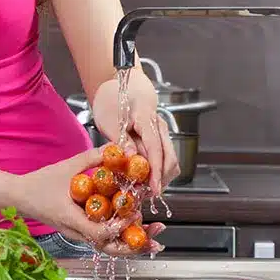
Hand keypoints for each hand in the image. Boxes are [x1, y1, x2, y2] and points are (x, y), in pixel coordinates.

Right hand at [15, 145, 164, 255]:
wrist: (19, 196)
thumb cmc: (39, 183)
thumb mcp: (66, 167)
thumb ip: (92, 158)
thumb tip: (116, 149)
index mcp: (72, 219)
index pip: (100, 233)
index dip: (120, 227)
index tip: (133, 215)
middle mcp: (76, 232)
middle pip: (110, 248)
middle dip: (136, 245)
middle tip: (157, 238)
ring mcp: (78, 234)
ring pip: (108, 246)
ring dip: (131, 243)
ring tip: (153, 237)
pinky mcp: (80, 231)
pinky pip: (103, 238)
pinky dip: (120, 236)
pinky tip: (134, 228)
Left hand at [90, 77, 179, 194]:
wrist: (118, 84)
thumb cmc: (111, 99)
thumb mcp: (110, 120)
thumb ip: (121, 140)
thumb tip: (131, 159)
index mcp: (147, 118)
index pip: (155, 149)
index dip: (156, 172)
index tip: (154, 189)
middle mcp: (160, 125)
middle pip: (169, 158)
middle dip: (160, 179)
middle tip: (144, 194)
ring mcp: (162, 131)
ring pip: (170, 159)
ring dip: (160, 176)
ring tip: (142, 189)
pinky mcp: (160, 137)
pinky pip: (164, 156)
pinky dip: (157, 169)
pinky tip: (144, 178)